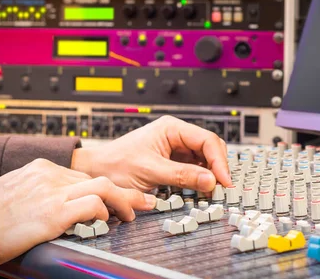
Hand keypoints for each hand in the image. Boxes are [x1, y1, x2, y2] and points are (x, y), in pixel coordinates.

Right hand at [0, 158, 155, 264]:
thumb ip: (37, 190)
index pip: (82, 175)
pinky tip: (108, 223)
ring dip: (124, 200)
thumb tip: (55, 201)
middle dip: (122, 191)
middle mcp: (49, 175)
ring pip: (102, 187)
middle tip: (140, 201)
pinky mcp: (53, 212)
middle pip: (97, 178)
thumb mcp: (12, 191)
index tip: (115, 197)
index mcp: (40, 169)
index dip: (103, 188)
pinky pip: (91, 206)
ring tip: (133, 213)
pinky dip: (105, 213)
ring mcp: (52, 192)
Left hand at [71, 116, 231, 192]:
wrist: (95, 172)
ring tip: (212, 191)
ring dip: (210, 174)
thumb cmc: (115, 164)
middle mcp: (176, 135)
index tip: (224, 181)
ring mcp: (175, 148)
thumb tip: (209, 180)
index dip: (219, 161)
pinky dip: (200, 180)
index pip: (207, 140)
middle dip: (217, 167)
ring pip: (204, 160)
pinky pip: (194, 169)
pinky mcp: (173, 162)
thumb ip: (181, 175)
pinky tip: (201, 190)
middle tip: (221, 188)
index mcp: (171, 128)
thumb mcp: (150, 171)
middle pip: (210, 148)